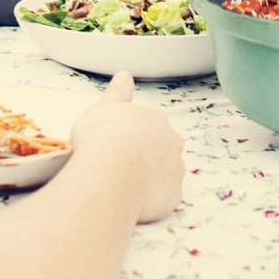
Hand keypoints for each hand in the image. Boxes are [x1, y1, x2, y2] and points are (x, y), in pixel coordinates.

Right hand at [69, 72, 182, 222]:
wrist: (110, 172)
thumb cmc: (102, 137)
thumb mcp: (103, 108)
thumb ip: (117, 93)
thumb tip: (125, 76)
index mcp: (155, 120)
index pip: (148, 126)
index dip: (131, 137)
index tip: (115, 146)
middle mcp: (172, 142)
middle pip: (162, 149)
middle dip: (146, 157)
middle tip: (120, 168)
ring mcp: (175, 170)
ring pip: (166, 174)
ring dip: (150, 179)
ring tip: (124, 187)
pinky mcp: (173, 196)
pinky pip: (164, 198)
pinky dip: (151, 201)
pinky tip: (132, 202)